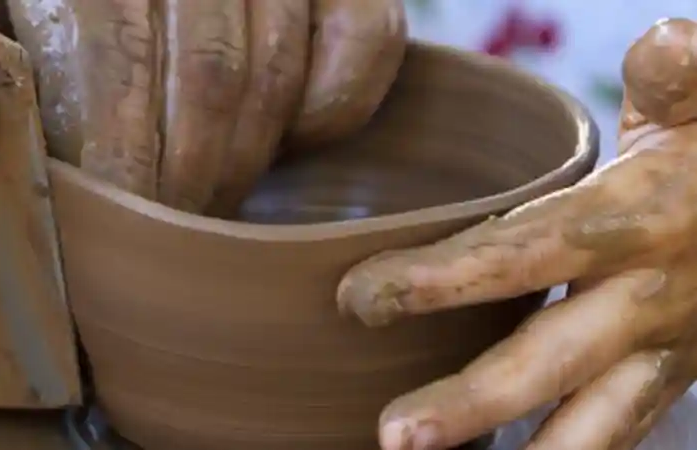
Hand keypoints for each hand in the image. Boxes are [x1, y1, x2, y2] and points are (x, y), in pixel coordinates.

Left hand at [0, 0, 406, 214]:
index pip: (114, 51)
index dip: (118, 156)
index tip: (116, 225)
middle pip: (210, 76)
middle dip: (188, 180)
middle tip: (170, 233)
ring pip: (276, 70)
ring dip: (244, 159)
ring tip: (209, 204)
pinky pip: (366, 43)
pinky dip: (336, 109)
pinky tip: (293, 138)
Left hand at [337, 18, 696, 449]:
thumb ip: (676, 75)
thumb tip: (659, 42)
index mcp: (637, 222)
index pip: (524, 254)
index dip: (442, 279)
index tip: (359, 298)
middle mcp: (646, 300)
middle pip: (550, 362)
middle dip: (471, 404)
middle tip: (393, 436)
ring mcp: (662, 353)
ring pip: (594, 425)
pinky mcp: (665, 380)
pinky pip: (614, 432)